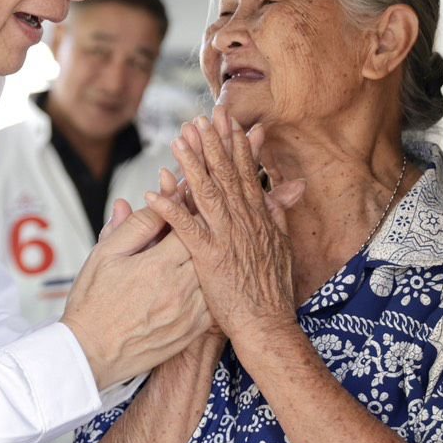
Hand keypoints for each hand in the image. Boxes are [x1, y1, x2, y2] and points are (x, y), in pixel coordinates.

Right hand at [63, 202, 211, 388]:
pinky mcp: (192, 332)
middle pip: (205, 249)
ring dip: (206, 261)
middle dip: (200, 232)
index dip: (187, 210)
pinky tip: (196, 280)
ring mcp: (189, 313)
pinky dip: (208, 287)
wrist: (89, 353)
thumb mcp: (105, 257)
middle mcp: (179, 290)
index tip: (184, 200)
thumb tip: (150, 199)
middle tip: (195, 221)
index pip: (188, 226)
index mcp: (157, 267)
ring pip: (212, 275)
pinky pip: (212, 302)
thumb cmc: (92, 304)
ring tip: (198, 250)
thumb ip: (133, 227)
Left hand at [145, 107, 305, 336]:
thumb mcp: (282, 246)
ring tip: (177, 141)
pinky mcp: (209, 258)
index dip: (235, 144)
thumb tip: (288, 189)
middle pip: (225, 174)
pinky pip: (186, 230)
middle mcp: (243, 222)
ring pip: (206, 194)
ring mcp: (226, 238)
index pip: (246, 172)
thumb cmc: (272, 291)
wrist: (267, 325)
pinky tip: (154, 193)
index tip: (226, 120)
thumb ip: (279, 215)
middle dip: (211, 143)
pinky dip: (171, 210)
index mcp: (258, 217)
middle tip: (198, 117)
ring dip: (191, 165)